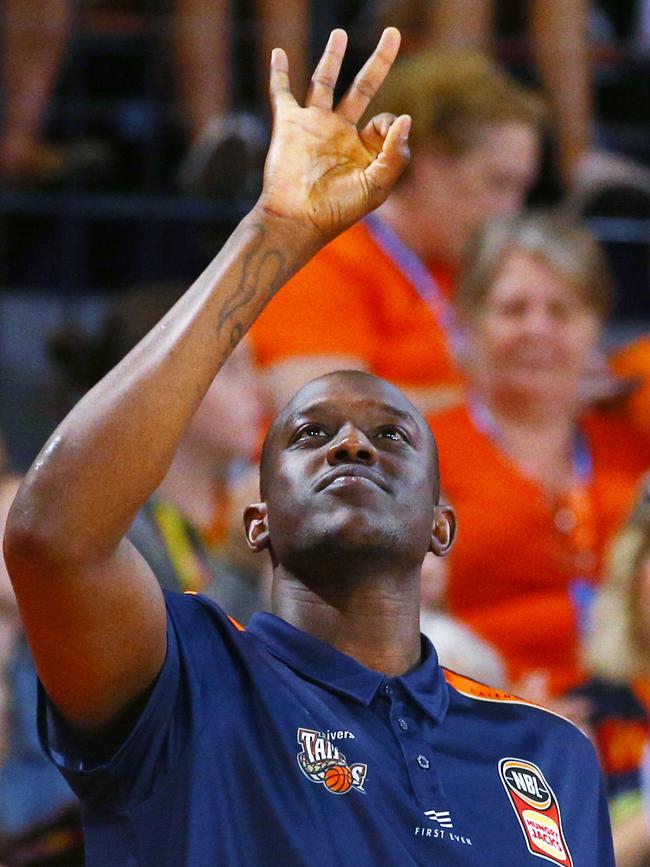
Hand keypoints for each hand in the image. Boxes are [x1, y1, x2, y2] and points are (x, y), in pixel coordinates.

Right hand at [258, 28, 410, 245]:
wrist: (297, 219)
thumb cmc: (338, 210)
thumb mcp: (376, 187)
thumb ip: (394, 154)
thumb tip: (405, 116)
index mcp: (364, 149)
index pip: (385, 121)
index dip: (389, 125)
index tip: (380, 137)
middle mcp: (341, 132)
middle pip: (364, 87)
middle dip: (379, 61)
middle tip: (393, 32)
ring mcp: (314, 125)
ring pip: (325, 82)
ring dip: (332, 57)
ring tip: (340, 33)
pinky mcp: (289, 124)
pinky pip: (282, 92)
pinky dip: (279, 73)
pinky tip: (278, 52)